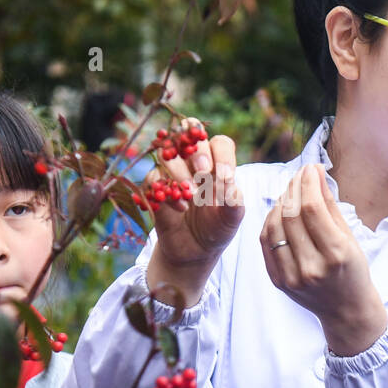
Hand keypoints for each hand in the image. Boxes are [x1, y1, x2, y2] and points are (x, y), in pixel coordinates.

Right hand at [144, 119, 244, 306]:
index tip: (223, 175)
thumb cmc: (217, 228)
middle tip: (202, 172)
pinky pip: (153, 177)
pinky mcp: (157, 187)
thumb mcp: (232, 218)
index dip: (221, 154)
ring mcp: (173, 172)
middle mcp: (195, 162)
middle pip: (190, 137)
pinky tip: (180, 209)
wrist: (195, 250)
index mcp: (218, 164)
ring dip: (178, 171)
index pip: (220, 143)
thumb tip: (227, 180)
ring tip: (191, 195)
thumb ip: (234, 199)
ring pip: (167, 154)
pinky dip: (165, 191)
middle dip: (197, 152)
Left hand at [260, 164, 386, 355]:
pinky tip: (280, 212)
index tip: (310, 168)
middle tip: (299, 176)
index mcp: (336, 255)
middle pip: (291, 216)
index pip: (312, 209)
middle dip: (293, 189)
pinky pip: (266, 243)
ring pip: (274, 227)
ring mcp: (292, 277)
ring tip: (290, 193)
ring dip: (279, 203)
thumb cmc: (353, 270)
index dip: (308, 183)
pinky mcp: (278, 281)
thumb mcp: (350, 237)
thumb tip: (315, 173)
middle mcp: (312, 267)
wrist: (346, 310)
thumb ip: (330, 205)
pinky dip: (271, 222)